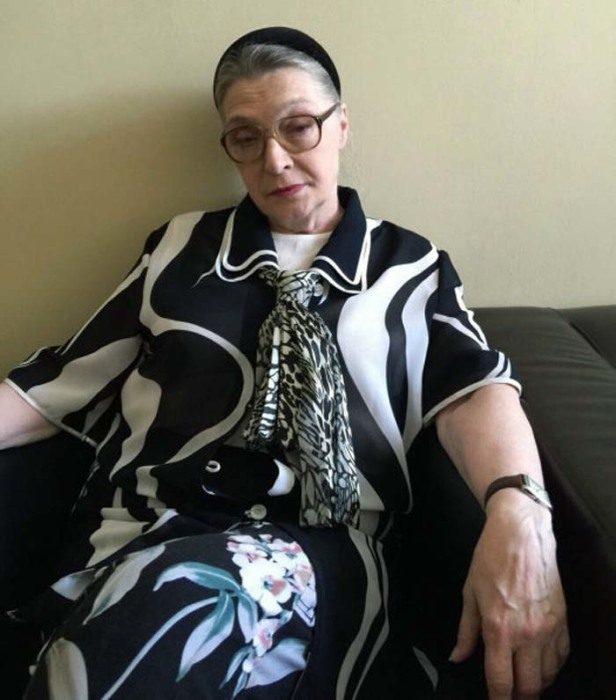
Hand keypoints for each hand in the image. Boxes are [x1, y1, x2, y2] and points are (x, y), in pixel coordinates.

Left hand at [449, 490, 569, 698]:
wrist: (521, 533)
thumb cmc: (489, 558)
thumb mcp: (469, 592)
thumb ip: (465, 631)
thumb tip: (457, 657)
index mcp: (499, 629)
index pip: (500, 681)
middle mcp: (527, 635)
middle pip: (529, 687)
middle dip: (519, 697)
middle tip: (509, 695)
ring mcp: (549, 628)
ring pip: (548, 675)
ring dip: (536, 683)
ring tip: (524, 680)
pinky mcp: (563, 620)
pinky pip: (562, 656)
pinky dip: (552, 666)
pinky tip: (541, 663)